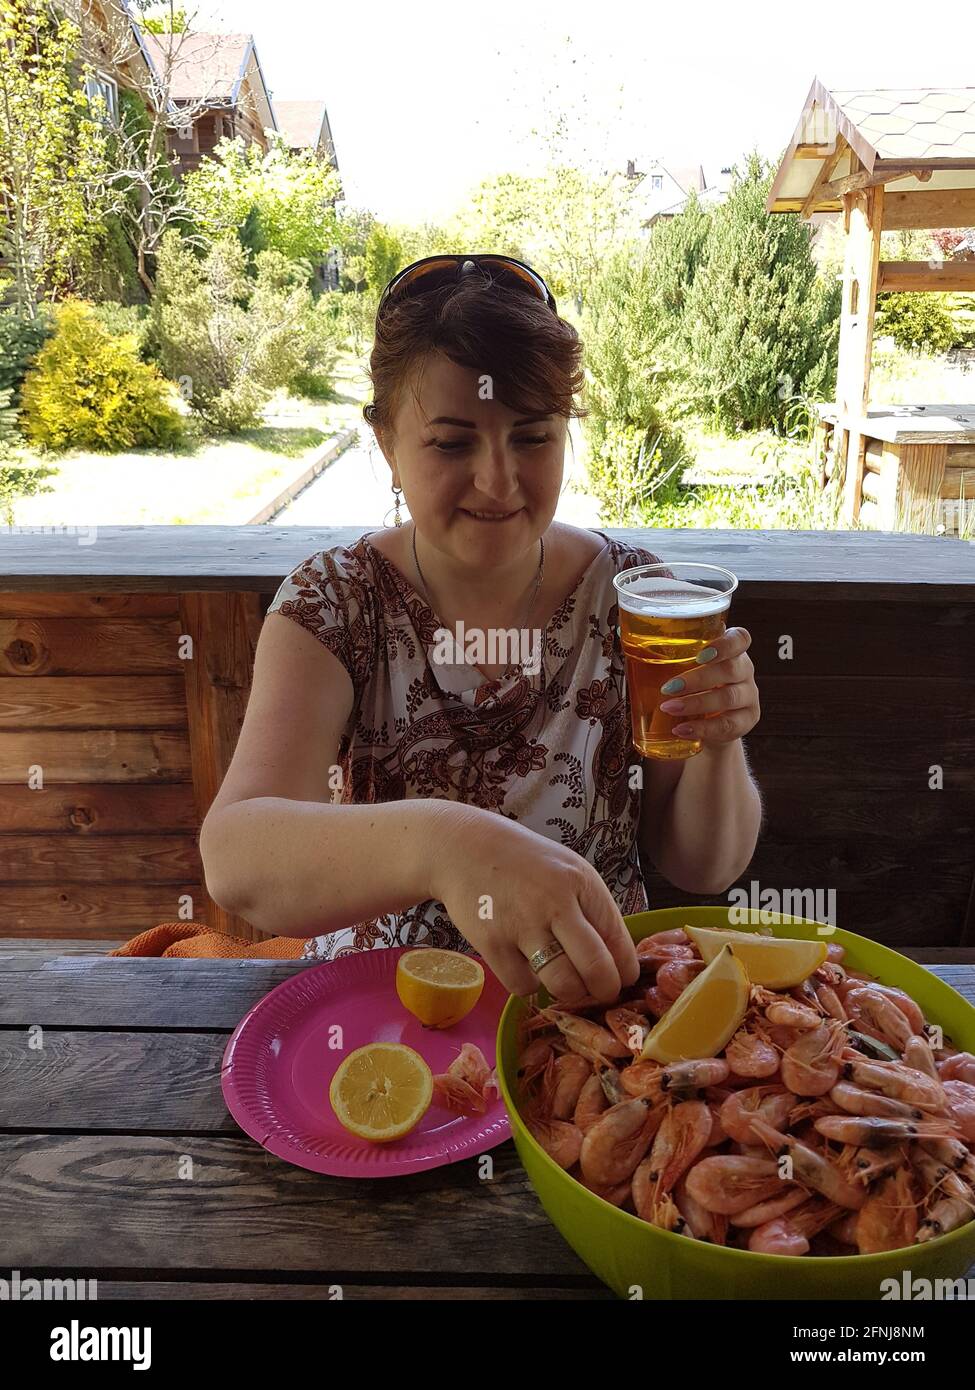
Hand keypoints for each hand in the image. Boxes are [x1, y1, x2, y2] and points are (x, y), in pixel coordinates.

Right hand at [430, 806, 638, 1002]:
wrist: (463, 847)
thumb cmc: (523, 862)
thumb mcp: (567, 871)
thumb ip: (591, 908)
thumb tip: (616, 959)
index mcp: (581, 882)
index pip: (619, 939)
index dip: (624, 969)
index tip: (621, 979)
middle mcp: (556, 903)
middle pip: (597, 969)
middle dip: (605, 991)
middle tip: (600, 993)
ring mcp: (522, 925)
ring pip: (563, 984)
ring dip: (569, 992)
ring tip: (564, 982)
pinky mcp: (492, 943)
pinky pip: (523, 986)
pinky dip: (530, 985)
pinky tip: (527, 967)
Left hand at [657, 626, 759, 746]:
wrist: (708, 721)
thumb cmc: (691, 685)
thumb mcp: (684, 667)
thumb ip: (667, 654)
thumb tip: (623, 635)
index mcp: (731, 649)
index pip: (739, 639)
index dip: (725, 645)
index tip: (701, 653)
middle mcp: (744, 670)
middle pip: (730, 669)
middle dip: (698, 678)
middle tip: (668, 687)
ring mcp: (749, 696)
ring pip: (729, 698)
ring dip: (696, 703)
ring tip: (668, 708)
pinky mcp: (747, 721)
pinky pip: (728, 725)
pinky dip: (702, 728)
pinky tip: (682, 730)